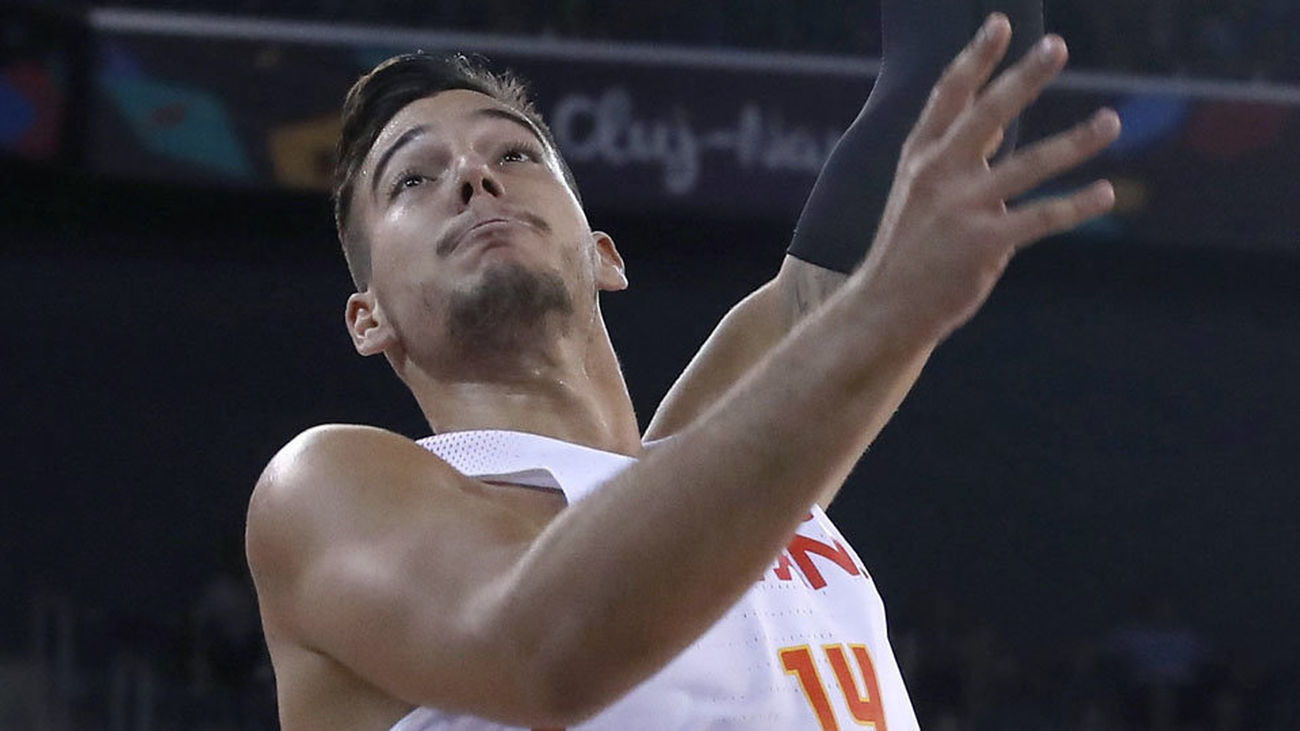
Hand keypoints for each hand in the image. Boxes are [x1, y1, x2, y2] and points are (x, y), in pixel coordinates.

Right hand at [856, 13, 1120, 343]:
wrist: (885, 306)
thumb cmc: (909, 246)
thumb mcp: (919, 190)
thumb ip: (960, 154)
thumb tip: (1004, 119)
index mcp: (921, 156)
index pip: (949, 95)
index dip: (976, 57)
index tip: (1000, 23)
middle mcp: (939, 174)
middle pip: (988, 114)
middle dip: (1024, 78)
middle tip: (1056, 47)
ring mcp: (962, 209)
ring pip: (1030, 166)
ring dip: (1076, 141)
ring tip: (1110, 121)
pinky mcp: (985, 245)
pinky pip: (1041, 218)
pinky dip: (1077, 205)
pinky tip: (1106, 192)